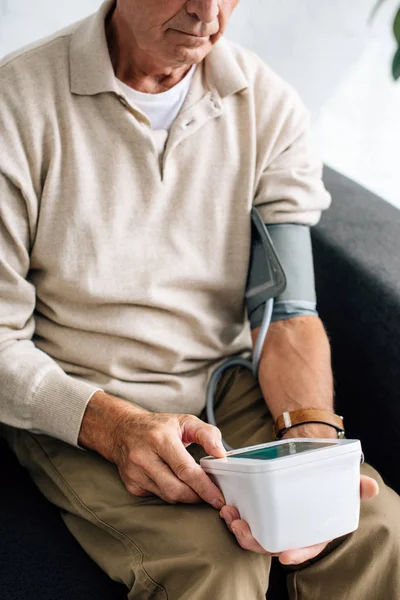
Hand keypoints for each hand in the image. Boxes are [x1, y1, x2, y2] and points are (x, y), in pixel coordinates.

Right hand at [79, 391, 225, 506]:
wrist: (122, 430)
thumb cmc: (158, 426)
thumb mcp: (185, 421)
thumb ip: (208, 434)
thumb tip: (221, 455)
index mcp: (160, 438)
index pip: (185, 469)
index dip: (204, 487)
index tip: (218, 498)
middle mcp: (144, 456)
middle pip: (176, 489)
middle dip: (197, 496)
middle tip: (210, 495)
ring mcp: (135, 472)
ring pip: (167, 496)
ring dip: (185, 496)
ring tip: (195, 488)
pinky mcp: (131, 484)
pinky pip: (157, 496)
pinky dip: (170, 493)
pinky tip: (175, 483)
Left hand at [220, 475, 377, 563]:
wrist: (307, 467)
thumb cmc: (326, 483)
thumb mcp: (343, 485)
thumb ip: (355, 487)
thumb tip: (370, 486)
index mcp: (313, 531)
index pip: (307, 548)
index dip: (297, 554)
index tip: (284, 556)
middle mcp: (291, 531)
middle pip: (273, 544)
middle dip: (256, 542)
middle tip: (242, 529)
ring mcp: (273, 523)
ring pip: (255, 535)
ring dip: (240, 530)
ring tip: (230, 515)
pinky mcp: (259, 511)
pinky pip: (245, 520)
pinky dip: (235, 517)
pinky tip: (227, 507)